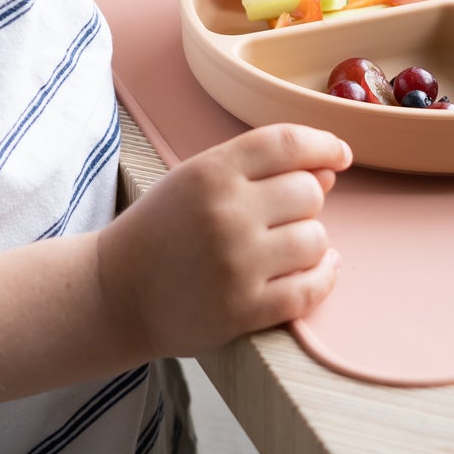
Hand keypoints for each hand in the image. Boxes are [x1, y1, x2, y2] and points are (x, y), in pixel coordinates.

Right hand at [97, 123, 352, 360]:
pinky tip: (314, 271)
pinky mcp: (243, 310)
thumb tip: (329, 169)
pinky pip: (311, 289)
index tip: (340, 156)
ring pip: (316, 240)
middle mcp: (226, 213)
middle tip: (279, 217)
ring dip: (310, 244)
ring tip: (283, 249)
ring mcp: (236, 264)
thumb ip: (259, 167)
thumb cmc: (163, 228)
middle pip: (309, 192)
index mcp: (212, 172)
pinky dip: (322, 278)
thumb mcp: (197, 179)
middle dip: (305, 202)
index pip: (289, 143)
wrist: (112, 294)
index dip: (324, 145)